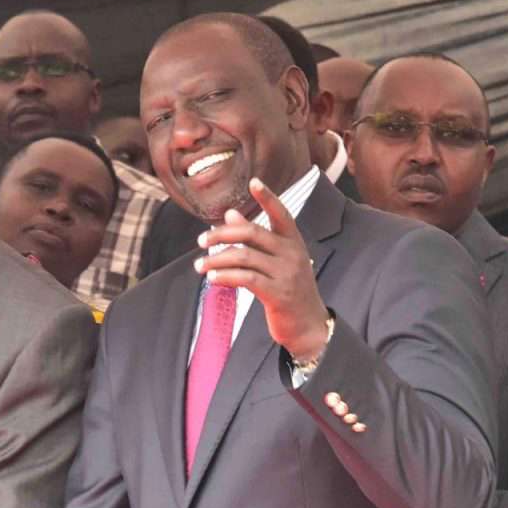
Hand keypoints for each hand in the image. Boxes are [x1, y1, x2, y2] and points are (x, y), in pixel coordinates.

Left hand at [195, 177, 329, 360]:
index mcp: (293, 242)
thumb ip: (255, 239)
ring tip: (199, 265)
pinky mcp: (277, 293)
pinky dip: (225, 276)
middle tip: (201, 240)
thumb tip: (231, 214)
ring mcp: (286, 273)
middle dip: (221, 234)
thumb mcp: (276, 262)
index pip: (281, 214)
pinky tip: (212, 278)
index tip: (254, 181)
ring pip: (244, 257)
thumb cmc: (288, 290)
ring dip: (216, 259)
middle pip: (252, 233)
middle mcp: (292, 253)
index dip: (268, 197)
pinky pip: (245, 278)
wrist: (307, 326)